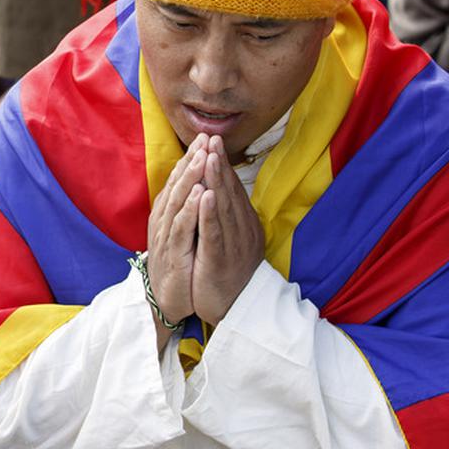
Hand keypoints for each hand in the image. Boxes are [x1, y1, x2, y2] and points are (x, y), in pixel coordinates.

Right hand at [146, 134, 207, 340]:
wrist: (168, 301)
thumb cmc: (179, 266)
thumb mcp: (182, 234)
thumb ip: (187, 210)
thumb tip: (197, 186)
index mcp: (167, 215)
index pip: (178, 182)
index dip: (190, 159)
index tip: (205, 139)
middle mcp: (163, 222)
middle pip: (176, 186)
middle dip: (191, 160)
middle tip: (205, 138)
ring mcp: (165, 237)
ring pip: (177, 202)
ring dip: (190, 178)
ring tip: (203, 157)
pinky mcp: (172, 254)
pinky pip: (181, 228)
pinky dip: (190, 209)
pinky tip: (199, 193)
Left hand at [190, 135, 265, 325]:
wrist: (235, 310)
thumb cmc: (229, 274)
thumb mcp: (229, 241)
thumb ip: (226, 218)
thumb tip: (220, 191)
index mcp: (242, 225)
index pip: (231, 189)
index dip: (222, 165)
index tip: (213, 141)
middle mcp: (241, 231)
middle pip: (229, 193)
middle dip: (219, 164)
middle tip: (212, 138)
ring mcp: (233, 245)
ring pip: (223, 208)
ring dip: (216, 181)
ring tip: (209, 156)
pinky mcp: (221, 260)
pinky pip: (215, 233)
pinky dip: (210, 213)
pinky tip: (206, 194)